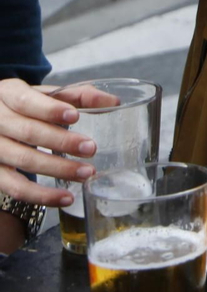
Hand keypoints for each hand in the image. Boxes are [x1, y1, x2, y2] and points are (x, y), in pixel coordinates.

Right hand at [0, 80, 119, 206]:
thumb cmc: (26, 105)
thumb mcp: (45, 94)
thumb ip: (78, 95)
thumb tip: (113, 102)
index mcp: (8, 94)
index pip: (25, 101)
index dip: (49, 110)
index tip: (75, 116)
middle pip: (27, 132)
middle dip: (61, 141)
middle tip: (90, 148)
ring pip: (22, 160)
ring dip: (57, 169)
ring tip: (85, 173)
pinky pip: (14, 188)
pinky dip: (41, 195)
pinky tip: (65, 197)